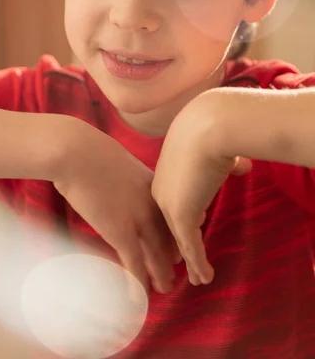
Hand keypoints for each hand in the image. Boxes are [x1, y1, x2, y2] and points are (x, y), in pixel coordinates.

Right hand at [52, 117, 179, 293]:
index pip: (171, 214)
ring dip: (161, 274)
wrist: (78, 153)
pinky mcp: (121, 232)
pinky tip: (140, 296)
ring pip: (158, 254)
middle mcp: (152, 205)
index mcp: (153, 185)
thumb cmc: (89, 152)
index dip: (175, 231)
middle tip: (177, 270)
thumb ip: (125, 175)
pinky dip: (138, 282)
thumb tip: (117, 177)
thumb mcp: (118, 160)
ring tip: (166, 289)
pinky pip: (135, 264)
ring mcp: (139, 219)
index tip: (176, 242)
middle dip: (174, 256)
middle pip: (170, 236)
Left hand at [151, 91, 251, 285]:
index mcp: (165, 172)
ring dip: (189, 259)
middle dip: (178, 243)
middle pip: (169, 223)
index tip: (192, 231)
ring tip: (195, 277)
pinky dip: (197, 262)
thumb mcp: (216, 150)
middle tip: (183, 261)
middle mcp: (161, 189)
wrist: (207, 127)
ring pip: (179, 238)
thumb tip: (242, 164)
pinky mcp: (179, 215)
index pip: (173, 201)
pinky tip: (204, 277)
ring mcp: (168, 203)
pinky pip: (189, 246)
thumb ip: (225, 163)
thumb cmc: (212, 131)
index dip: (183, 218)